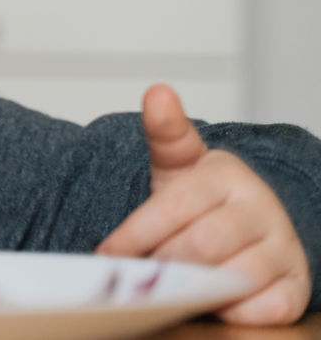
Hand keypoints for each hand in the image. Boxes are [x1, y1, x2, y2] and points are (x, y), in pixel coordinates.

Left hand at [96, 84, 310, 324]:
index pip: (172, 208)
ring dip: (194, 286)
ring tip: (172, 284)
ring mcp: (282, 248)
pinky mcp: (294, 286)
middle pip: (200, 246)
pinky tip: (213, 299)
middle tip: (143, 272)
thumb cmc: (206, 198)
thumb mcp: (178, 163)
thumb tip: (157, 92)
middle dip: (164, 262)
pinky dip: (232, 309)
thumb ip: (164, 133)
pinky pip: (262, 308)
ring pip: (230, 277)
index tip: (107, 254)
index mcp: (227, 175)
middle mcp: (261, 209)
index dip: (134, 235)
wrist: (251, 223)